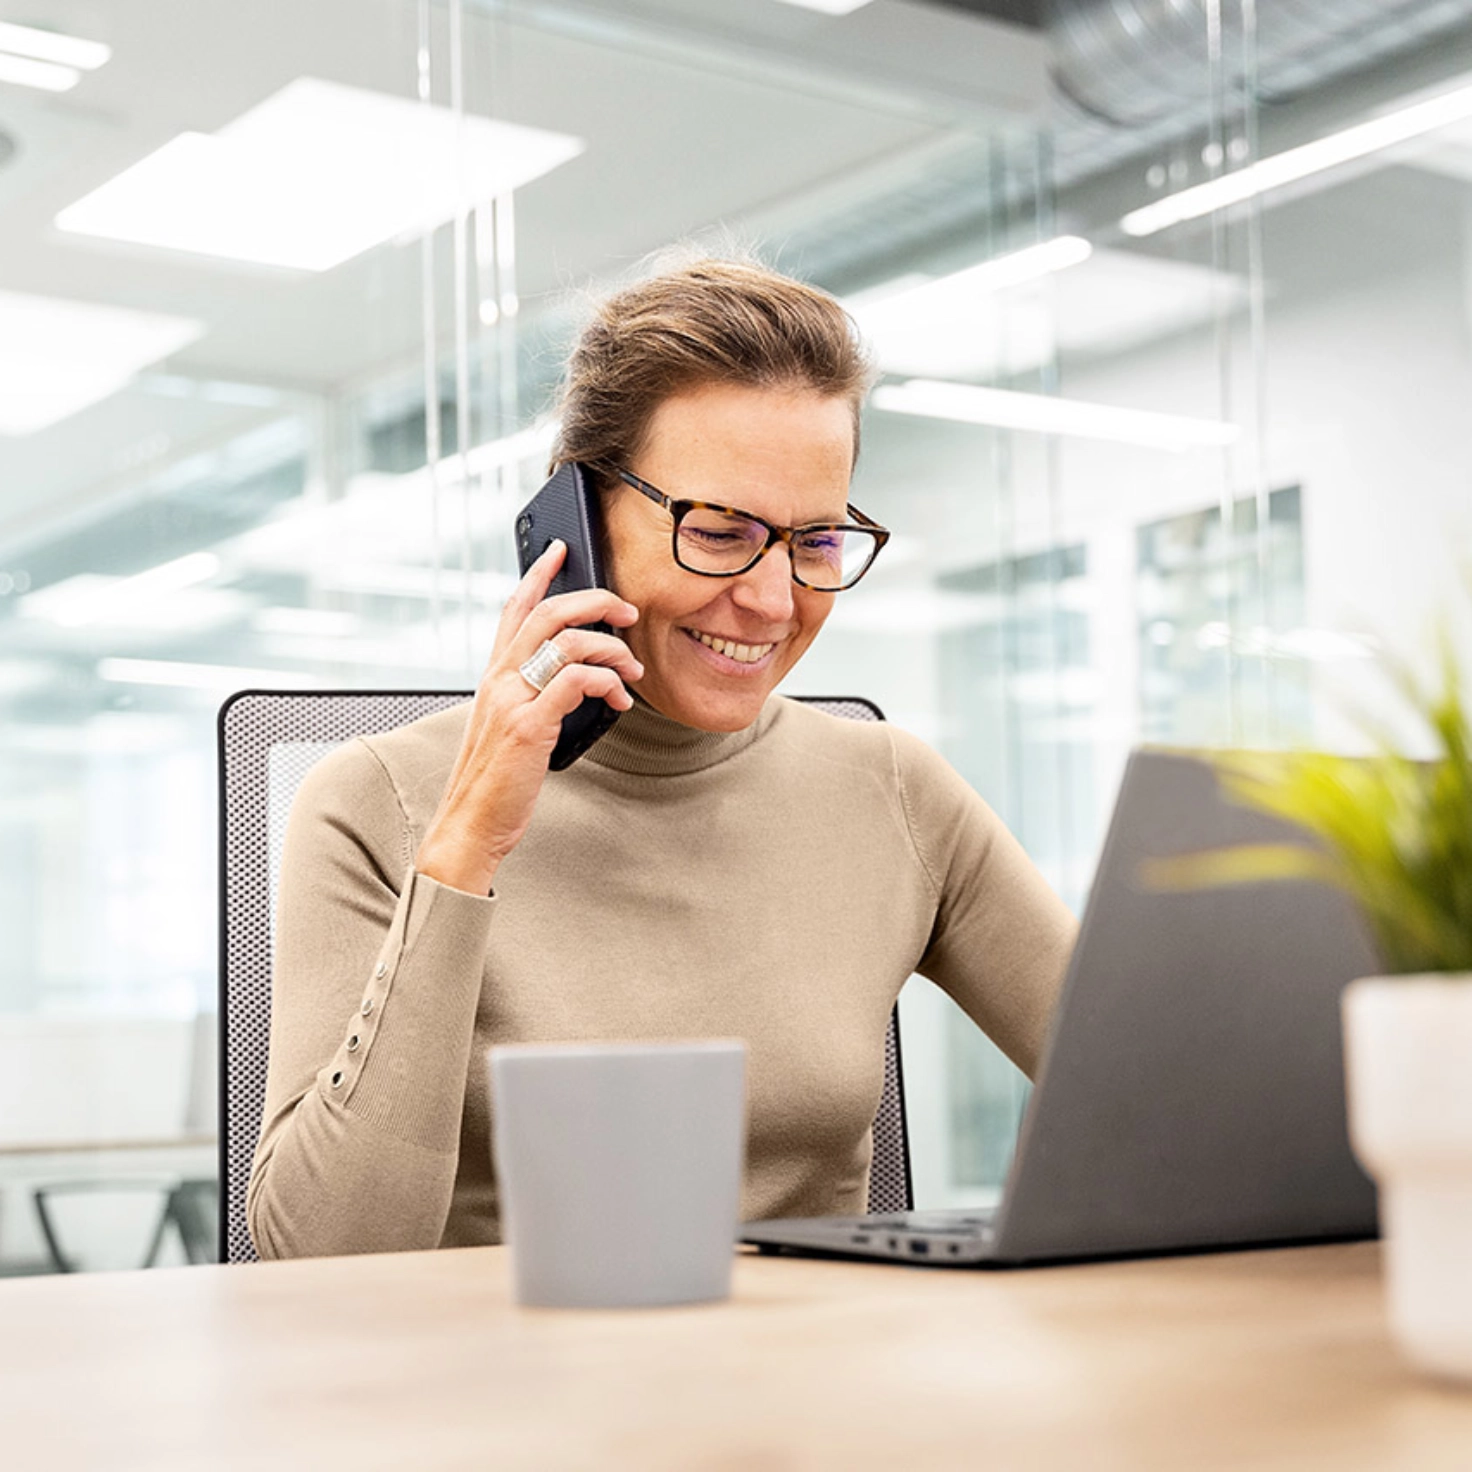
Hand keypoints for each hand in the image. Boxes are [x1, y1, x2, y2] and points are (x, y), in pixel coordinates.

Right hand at [414, 540, 641, 894]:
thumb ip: (533, 697)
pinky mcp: (528, 725)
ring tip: (634, 672)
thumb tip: (576, 678)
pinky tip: (619, 699)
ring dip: (612, 649)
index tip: (560, 549)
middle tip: (628, 612)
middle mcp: (498, 679)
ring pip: (566, 642)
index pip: (514, 609)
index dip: (538, 574)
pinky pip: (575, 681)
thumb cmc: (497, 782)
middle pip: (548, 613)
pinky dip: (606, 681)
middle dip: (595, 602)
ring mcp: (511, 700)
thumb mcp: (511, 728)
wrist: (470, 825)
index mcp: (494, 676)